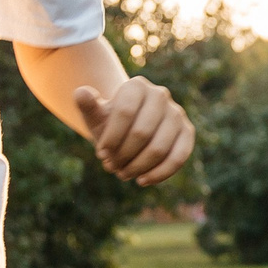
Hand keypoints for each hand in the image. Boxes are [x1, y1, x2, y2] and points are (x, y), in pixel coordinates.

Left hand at [73, 76, 194, 186]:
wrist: (128, 127)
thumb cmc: (109, 121)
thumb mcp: (95, 114)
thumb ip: (87, 104)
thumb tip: (81, 93)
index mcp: (136, 86)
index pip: (125, 112)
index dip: (111, 138)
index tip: (100, 154)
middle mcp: (160, 95)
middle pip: (141, 133)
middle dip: (123, 155)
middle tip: (110, 166)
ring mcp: (177, 113)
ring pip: (159, 148)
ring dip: (138, 167)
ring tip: (123, 173)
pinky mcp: (187, 132)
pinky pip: (179, 157)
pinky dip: (159, 173)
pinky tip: (143, 181)